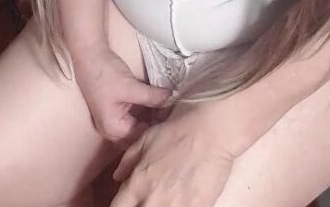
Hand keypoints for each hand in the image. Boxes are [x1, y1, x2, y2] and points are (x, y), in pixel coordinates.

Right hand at [74, 44, 172, 147]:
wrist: (89, 54)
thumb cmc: (104, 74)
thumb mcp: (130, 87)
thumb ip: (152, 96)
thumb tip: (172, 99)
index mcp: (113, 129)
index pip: (141, 138)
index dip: (159, 129)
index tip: (176, 119)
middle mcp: (112, 128)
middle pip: (139, 133)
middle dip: (156, 124)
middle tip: (175, 113)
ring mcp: (114, 118)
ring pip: (138, 124)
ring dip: (152, 116)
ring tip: (170, 107)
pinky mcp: (117, 107)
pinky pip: (135, 114)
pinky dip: (146, 110)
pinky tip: (159, 102)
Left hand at [109, 100, 235, 206]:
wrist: (210, 129)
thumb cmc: (178, 129)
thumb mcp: (146, 139)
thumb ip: (128, 161)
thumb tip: (118, 177)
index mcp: (138, 183)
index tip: (129, 203)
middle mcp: (153, 200)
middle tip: (149, 198)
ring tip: (167, 199)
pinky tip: (182, 200)